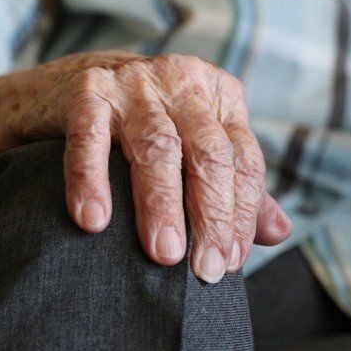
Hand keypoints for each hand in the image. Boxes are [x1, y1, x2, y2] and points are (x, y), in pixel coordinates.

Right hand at [7, 51, 292, 282]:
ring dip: (162, 205)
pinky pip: (90, 138)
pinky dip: (93, 180)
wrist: (71, 88)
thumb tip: (279, 232)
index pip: (243, 159)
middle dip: (210, 215)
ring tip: (164, 253)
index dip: (240, 213)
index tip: (230, 261)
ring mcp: (134, 83)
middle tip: (204, 269)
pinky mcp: (88, 90)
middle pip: (208, 153)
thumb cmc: (147, 128)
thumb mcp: (195, 146)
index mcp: (220, 95)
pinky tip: (95, 221)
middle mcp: (183, 82)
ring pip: (157, 146)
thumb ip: (235, 187)